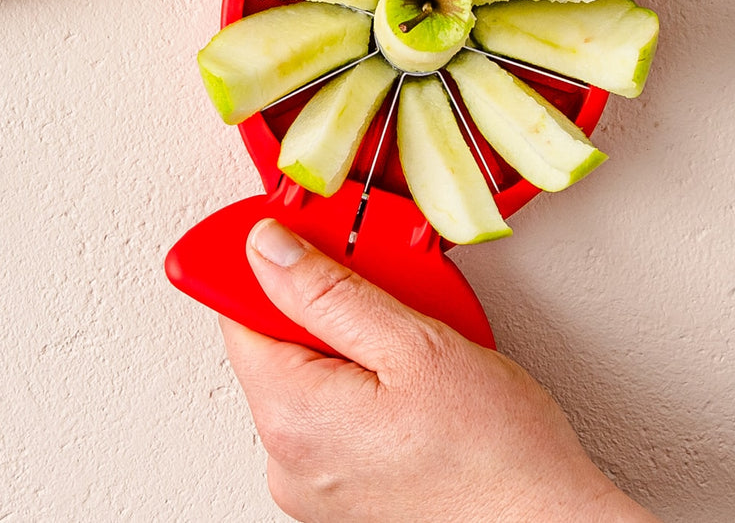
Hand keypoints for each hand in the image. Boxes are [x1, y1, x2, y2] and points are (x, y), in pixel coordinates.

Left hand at [220, 218, 658, 522]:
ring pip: (310, 382)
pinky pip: (333, 421)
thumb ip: (330, 292)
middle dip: (329, 308)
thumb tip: (270, 249)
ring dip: (354, 350)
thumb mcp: (416, 344)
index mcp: (292, 416)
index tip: (305, 238)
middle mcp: (287, 459)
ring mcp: (312, 485)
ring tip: (419, 351)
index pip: (238, 314)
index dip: (275, 265)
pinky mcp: (341, 499)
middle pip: (278, 347)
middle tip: (393, 294)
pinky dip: (366, 392)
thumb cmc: (496, 453)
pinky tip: (416, 388)